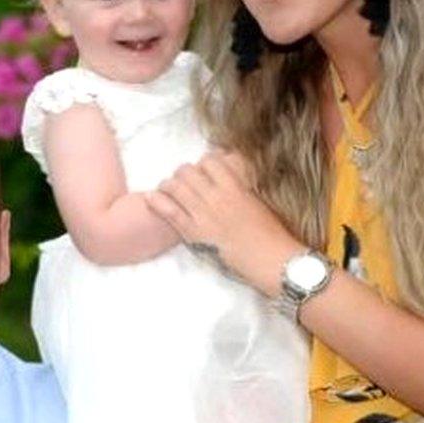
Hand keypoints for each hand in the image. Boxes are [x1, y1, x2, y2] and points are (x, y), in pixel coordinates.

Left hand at [146, 151, 302, 294]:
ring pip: (175, 187)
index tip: (203, 171)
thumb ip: (241, 184)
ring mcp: (203, 215)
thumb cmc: (272, 232)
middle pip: (188, 171)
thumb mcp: (258, 200)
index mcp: (235, 186)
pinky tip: (151, 198)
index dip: (203, 164)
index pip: (209, 161)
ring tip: (169, 189)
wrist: (272, 260)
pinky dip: (157, 201)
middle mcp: (217, 197)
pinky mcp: (194, 233)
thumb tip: (230, 169)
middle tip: (184, 181)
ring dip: (169, 185)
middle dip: (184, 173)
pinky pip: (169, 212)